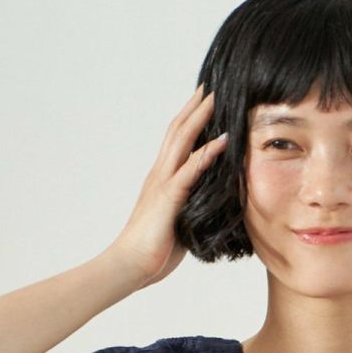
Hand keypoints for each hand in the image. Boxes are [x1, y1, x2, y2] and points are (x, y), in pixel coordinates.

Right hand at [105, 82, 229, 290]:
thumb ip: (188, 208)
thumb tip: (207, 208)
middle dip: (194, 108)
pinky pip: (190, 170)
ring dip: (199, 118)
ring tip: (215, 98)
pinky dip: (207, 153)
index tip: (203, 103)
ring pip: (181, 141)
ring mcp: (163, 184)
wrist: (129, 265)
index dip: (189, 121)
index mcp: (161, 181)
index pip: (176, 142)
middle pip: (177, 131)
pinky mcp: (169, 198)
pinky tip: (222, 140)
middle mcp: (160, 175)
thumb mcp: (176, 224)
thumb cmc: (152, 251)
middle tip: (209, 87)